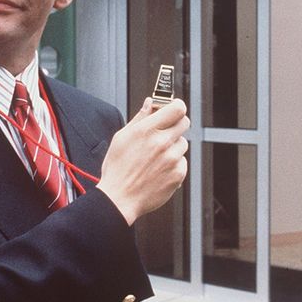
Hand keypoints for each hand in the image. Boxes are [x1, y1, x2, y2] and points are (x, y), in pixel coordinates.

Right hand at [97, 98, 188, 225]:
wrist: (119, 198)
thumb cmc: (117, 169)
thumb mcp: (122, 137)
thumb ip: (139, 118)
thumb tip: (150, 103)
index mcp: (146, 130)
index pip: (177, 108)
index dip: (176, 107)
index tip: (172, 109)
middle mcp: (161, 143)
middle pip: (184, 122)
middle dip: (176, 124)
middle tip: (165, 131)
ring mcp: (171, 159)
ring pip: (183, 143)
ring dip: (173, 146)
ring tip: (157, 156)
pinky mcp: (178, 174)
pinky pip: (182, 161)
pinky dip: (174, 164)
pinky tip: (159, 169)